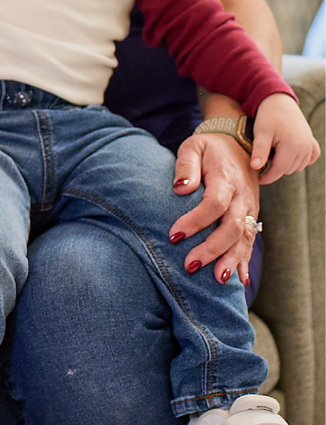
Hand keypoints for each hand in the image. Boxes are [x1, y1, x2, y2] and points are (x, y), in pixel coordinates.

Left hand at [170, 131, 261, 286]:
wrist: (237, 144)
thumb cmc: (209, 147)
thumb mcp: (193, 146)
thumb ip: (186, 165)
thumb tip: (181, 188)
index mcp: (226, 178)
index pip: (214, 204)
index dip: (196, 221)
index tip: (174, 236)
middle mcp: (242, 196)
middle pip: (231, 226)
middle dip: (212, 248)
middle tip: (190, 265)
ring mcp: (249, 208)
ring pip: (244, 238)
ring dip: (231, 259)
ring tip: (217, 279)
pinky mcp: (250, 216)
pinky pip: (250, 241)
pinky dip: (245, 260)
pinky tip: (239, 280)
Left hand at [250, 92, 320, 180]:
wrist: (278, 100)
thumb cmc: (268, 116)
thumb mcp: (261, 132)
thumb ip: (259, 151)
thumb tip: (255, 168)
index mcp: (292, 146)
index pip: (279, 170)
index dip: (268, 177)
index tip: (258, 179)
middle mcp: (305, 147)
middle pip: (288, 169)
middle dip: (274, 168)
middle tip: (262, 158)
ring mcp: (310, 144)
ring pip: (297, 166)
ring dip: (285, 164)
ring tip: (273, 152)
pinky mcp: (311, 141)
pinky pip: (310, 158)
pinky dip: (301, 160)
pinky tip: (289, 155)